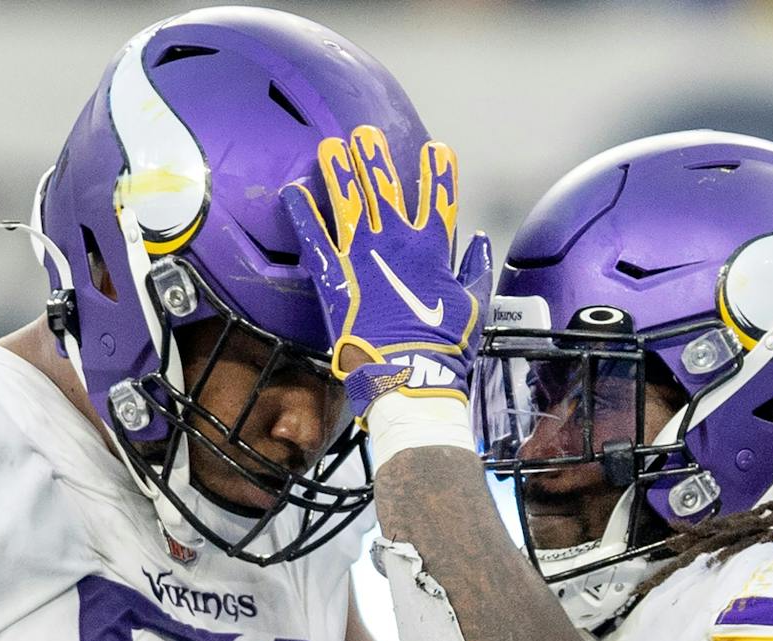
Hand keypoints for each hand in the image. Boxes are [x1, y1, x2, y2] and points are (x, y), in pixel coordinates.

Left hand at [282, 126, 490, 422]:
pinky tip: (292, 190)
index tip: (436, 148)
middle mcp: (396, 239)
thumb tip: (480, 241)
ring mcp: (361, 252)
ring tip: (330, 146)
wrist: (408, 374)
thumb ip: (476, 268)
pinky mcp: (333, 273)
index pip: (439, 194)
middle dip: (374, 154)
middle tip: (365, 133)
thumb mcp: (474, 306)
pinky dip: (302, 211)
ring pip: (348, 198)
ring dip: (339, 168)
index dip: (439, 169)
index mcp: (433, 245)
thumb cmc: (445, 346)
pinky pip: (313, 234)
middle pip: (384, 184)